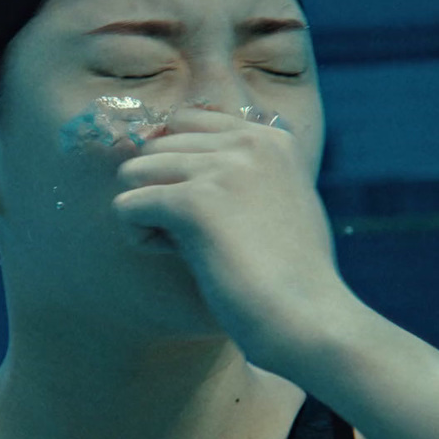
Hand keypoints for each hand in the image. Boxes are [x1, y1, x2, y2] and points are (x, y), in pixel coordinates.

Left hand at [111, 105, 356, 367]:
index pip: (186, 121)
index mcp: (270, 138)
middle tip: (188, 233)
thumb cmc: (293, 276)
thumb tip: (180, 163)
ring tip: (179, 245)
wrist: (310, 317)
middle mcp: (248, 142)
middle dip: (159, 188)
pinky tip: (173, 256)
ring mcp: (222, 168)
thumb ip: (243, 173)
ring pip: (134, 171)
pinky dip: (138, 235)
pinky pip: (128, 205)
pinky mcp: (196, 202)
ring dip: (145, 211)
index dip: (177, 165)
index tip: (200, 207)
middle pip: (156, 146)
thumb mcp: (281, 201)